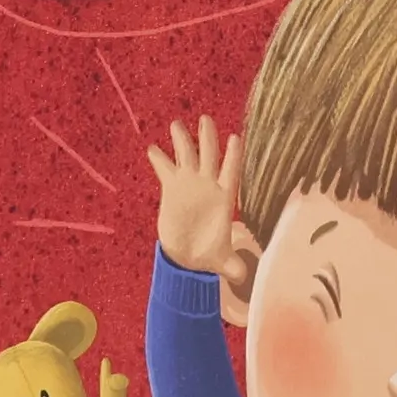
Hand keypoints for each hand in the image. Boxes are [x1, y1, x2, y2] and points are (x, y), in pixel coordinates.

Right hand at [146, 116, 244, 275]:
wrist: (187, 256)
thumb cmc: (209, 254)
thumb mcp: (221, 260)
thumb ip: (232, 265)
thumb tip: (243, 277)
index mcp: (223, 197)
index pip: (230, 172)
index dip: (232, 157)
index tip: (235, 138)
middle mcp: (207, 185)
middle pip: (209, 156)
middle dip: (207, 139)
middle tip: (206, 119)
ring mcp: (189, 184)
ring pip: (186, 156)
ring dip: (182, 141)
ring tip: (176, 124)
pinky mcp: (172, 188)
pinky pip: (166, 170)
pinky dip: (160, 159)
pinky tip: (153, 148)